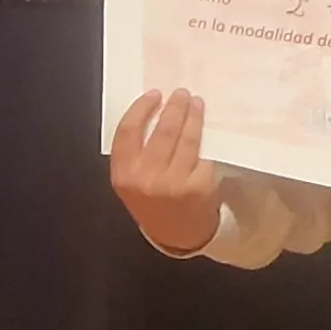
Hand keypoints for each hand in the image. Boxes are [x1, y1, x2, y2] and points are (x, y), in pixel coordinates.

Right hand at [108, 91, 222, 256]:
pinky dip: (206, 139)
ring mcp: (174, 182)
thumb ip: (135, 152)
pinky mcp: (199, 185)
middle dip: (174, 107)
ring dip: (193, 116)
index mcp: (124, 175)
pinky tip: (207, 129)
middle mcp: (147, 178)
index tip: (155, 95)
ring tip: (196, 104)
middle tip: (182, 94)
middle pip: (163, 130)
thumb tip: (153, 110)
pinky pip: (203, 154)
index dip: (141, 108)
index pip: (128, 131)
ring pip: (187, 138)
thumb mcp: (131, 181)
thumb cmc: (153, 201)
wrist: (177, 235)